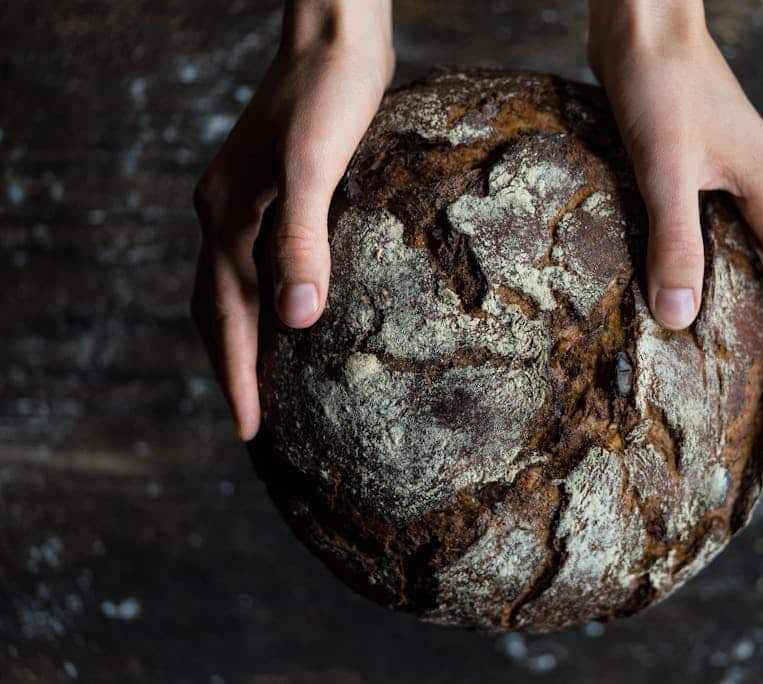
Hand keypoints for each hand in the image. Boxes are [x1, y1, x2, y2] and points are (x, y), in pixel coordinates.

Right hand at [191, 0, 393, 439]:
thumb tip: (296, 319)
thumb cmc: (330, 94)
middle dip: (232, 367)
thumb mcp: (315, 166)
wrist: (336, 37)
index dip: (237, 376)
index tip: (250, 431)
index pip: (224, 316)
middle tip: (254, 423)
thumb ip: (301, 238)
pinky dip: (266, 300)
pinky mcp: (274, 192)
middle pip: (216, 308)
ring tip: (265, 383)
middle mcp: (224, 213)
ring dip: (244, 338)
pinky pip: (257, 262)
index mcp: (226, 217)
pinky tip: (294, 311)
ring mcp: (245, 201)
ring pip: (234, 287)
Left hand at [588, 1, 762, 421]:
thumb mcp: (664, 167)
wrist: (645, 25)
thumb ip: (674, 241)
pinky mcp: (706, 177)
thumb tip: (678, 319)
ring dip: (752, 318)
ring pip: (754, 267)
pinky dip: (716, 282)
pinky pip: (722, 245)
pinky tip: (693, 304)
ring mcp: (737, 185)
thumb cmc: (659, 84)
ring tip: (741, 372)